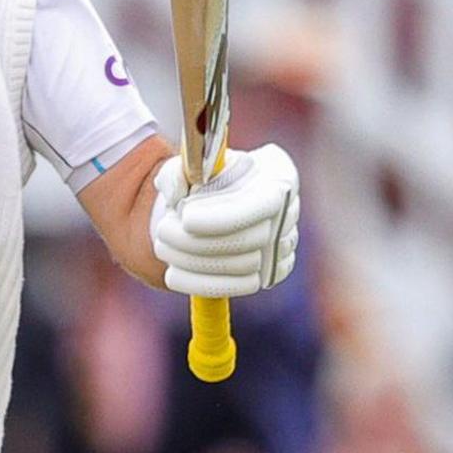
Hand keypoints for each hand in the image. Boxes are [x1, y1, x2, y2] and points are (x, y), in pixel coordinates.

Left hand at [149, 140, 301, 299]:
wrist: (217, 200)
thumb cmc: (204, 179)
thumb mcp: (187, 166)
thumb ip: (178, 173)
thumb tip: (176, 190)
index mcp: (278, 174)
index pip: (259, 204)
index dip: (222, 217)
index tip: (185, 219)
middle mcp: (290, 209)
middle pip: (251, 239)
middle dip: (198, 241)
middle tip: (162, 232)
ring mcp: (287, 243)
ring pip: (245, 267)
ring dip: (195, 264)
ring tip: (163, 248)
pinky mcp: (276, 270)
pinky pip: (243, 286)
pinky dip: (205, 284)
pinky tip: (174, 274)